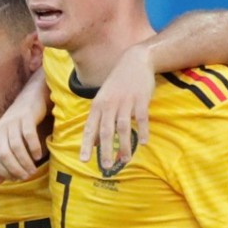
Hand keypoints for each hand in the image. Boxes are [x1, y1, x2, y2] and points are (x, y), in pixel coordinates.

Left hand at [0, 101, 44, 182]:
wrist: (31, 99)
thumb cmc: (19, 125)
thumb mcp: (8, 142)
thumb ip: (2, 162)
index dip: (4, 172)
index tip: (16, 179)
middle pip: (4, 155)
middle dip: (16, 169)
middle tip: (27, 176)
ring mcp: (12, 121)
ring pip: (16, 147)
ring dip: (25, 161)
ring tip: (33, 169)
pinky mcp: (25, 116)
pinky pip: (28, 135)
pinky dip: (33, 148)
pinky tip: (38, 155)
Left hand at [81, 43, 153, 169]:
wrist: (135, 60)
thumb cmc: (118, 84)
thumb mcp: (104, 99)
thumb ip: (99, 120)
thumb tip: (95, 142)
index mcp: (98, 105)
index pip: (90, 128)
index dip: (86, 145)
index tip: (84, 160)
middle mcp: (109, 104)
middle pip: (106, 131)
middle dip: (105, 150)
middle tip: (106, 166)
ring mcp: (125, 102)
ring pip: (123, 127)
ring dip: (124, 145)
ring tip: (124, 160)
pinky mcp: (141, 99)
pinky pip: (141, 118)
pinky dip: (143, 131)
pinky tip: (144, 142)